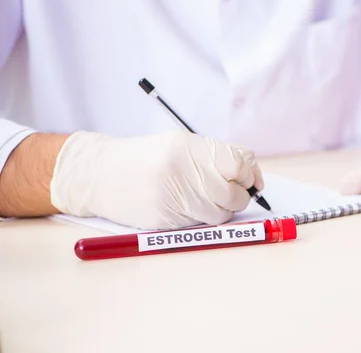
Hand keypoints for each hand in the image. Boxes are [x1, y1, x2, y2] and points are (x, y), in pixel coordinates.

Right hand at [50, 131, 263, 229]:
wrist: (99, 174)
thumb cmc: (146, 157)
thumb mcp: (180, 144)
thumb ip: (216, 156)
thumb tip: (252, 174)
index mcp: (190, 148)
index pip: (239, 164)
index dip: (249, 174)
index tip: (248, 178)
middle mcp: (183, 173)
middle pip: (235, 195)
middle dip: (239, 196)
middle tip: (232, 192)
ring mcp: (174, 199)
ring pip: (221, 214)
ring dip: (222, 210)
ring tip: (208, 198)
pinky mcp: (165, 221)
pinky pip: (200, 225)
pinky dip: (202, 217)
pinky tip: (188, 206)